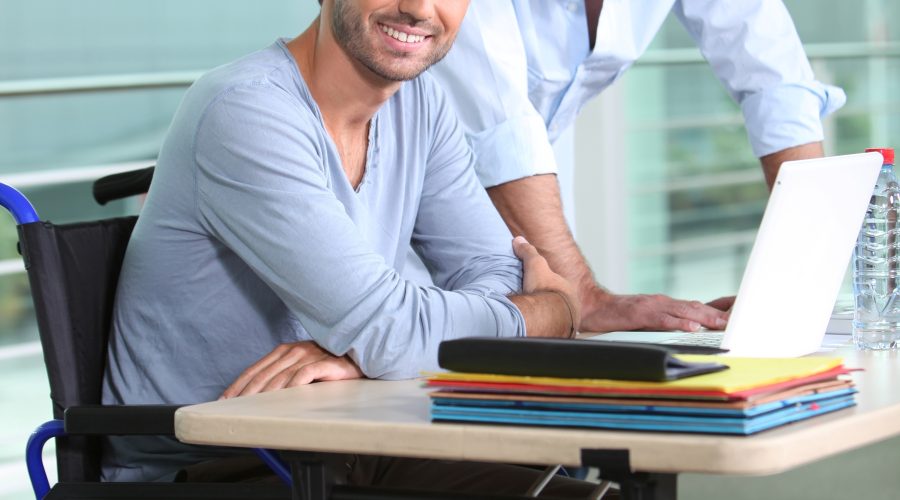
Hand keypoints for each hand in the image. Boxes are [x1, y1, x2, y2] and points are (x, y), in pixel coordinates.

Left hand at [221, 341, 363, 398]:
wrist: (358, 356)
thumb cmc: (328, 364)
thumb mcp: (301, 367)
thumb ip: (283, 376)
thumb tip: (260, 396)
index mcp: (284, 351)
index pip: (255, 369)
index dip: (238, 385)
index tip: (224, 400)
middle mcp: (293, 351)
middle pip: (263, 374)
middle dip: (245, 393)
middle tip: (233, 409)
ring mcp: (308, 356)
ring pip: (279, 377)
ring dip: (264, 395)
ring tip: (252, 409)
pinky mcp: (323, 363)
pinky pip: (303, 376)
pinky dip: (291, 388)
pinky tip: (282, 398)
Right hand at [512, 236, 580, 329]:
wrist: (549, 315)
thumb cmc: (544, 291)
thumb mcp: (534, 265)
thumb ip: (527, 252)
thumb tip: (518, 240)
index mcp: (567, 289)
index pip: (556, 285)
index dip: (545, 285)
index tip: (534, 287)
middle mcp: (571, 305)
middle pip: (558, 302)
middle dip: (548, 303)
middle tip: (534, 304)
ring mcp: (568, 321)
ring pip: (557, 318)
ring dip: (548, 319)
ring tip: (534, 320)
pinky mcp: (562, 334)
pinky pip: (554, 332)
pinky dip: (547, 331)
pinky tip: (538, 331)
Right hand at [579, 289, 729, 332]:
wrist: (591, 306)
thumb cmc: (617, 315)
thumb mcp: (643, 318)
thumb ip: (662, 322)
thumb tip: (685, 330)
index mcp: (662, 304)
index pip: (693, 308)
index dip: (714, 312)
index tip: (732, 319)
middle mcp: (660, 302)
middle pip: (694, 308)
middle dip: (716, 315)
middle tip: (737, 322)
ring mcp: (650, 307)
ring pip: (683, 311)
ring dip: (705, 317)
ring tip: (722, 324)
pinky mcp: (639, 314)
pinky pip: (663, 319)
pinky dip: (679, 323)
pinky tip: (692, 327)